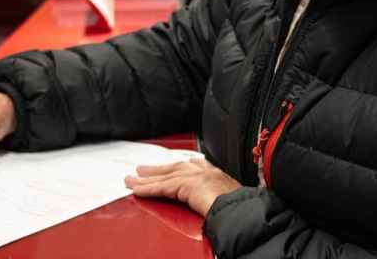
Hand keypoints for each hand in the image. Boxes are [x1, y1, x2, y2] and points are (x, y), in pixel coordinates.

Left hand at [124, 158, 240, 216]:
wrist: (244, 211)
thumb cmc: (242, 209)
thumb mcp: (228, 200)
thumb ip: (216, 199)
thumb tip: (212, 206)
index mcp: (218, 174)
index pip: (194, 166)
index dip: (179, 166)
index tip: (171, 166)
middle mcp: (207, 171)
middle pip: (175, 167)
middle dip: (157, 169)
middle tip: (141, 170)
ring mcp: (197, 176)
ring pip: (166, 176)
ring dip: (146, 179)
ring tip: (131, 180)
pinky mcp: (188, 185)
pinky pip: (163, 187)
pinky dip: (148, 189)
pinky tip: (137, 190)